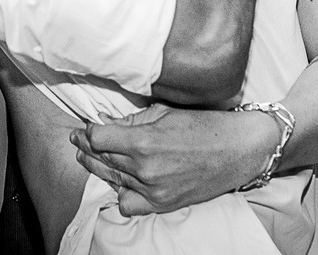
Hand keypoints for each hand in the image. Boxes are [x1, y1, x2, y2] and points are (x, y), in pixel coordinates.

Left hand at [69, 104, 272, 215]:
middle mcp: (144, 168)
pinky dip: (122, 193)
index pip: (97, 137)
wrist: (239, 149)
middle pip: (100, 158)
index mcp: (144, 140)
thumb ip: (131, 121)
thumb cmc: (205, 125)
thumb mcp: (165, 112)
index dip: (89, 131)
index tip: (87, 127)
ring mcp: (152, 189)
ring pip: (112, 178)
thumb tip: (104, 123)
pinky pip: (127, 204)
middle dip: (86, 147)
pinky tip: (120, 181)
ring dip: (99, 166)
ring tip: (91, 157)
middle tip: (78, 139)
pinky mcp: (162, 203)